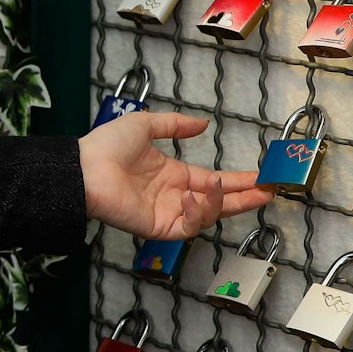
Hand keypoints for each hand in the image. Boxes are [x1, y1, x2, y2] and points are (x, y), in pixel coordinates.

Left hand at [77, 111, 269, 238]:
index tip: (261, 178)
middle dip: (244, 198)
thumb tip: (203, 124)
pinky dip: (196, 213)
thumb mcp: (144, 125)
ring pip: (206, 216)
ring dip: (219, 203)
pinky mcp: (158, 227)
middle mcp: (174, 196)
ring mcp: (167, 213)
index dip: (237, 181)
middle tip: (268, 192)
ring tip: (221, 186)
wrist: (84, 168)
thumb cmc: (107, 146)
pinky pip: (187, 226)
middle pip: (218, 202)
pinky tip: (193, 197)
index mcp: (172, 174)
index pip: (212, 180)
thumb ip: (174, 124)